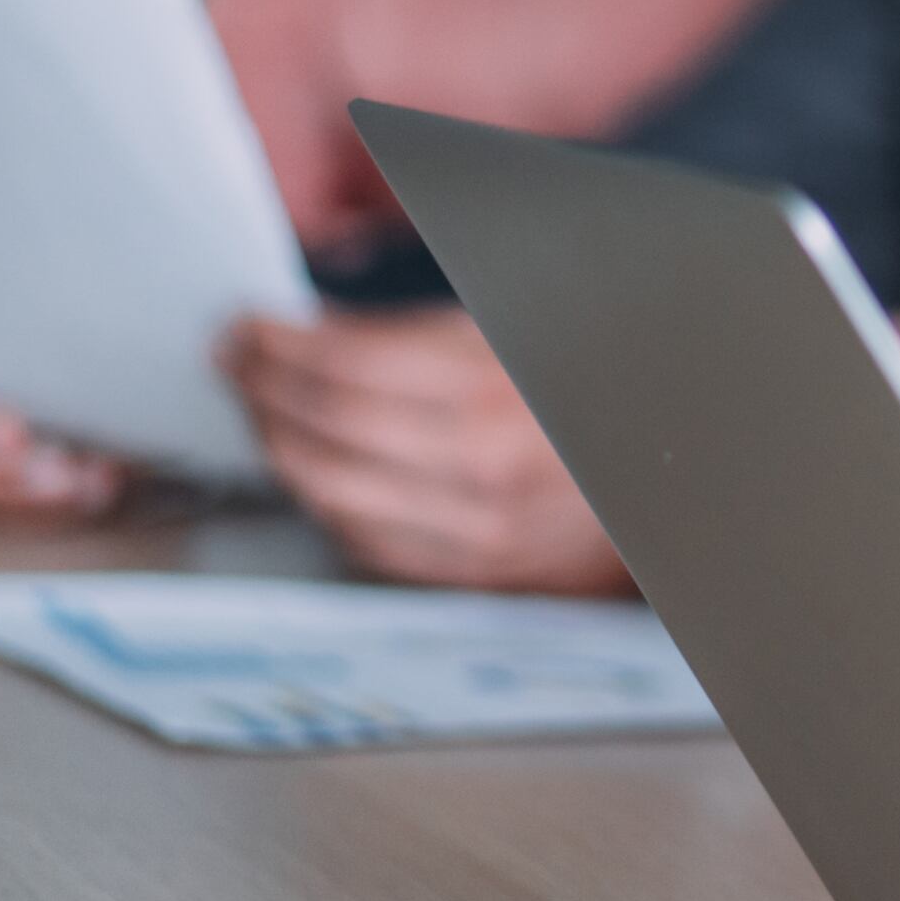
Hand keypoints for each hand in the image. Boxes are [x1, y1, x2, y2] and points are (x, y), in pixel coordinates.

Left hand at [220, 308, 625, 594]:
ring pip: (332, 492)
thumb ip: (409, 337)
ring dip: (279, 445)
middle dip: (263, 387)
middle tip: (236, 362)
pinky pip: (365, 543)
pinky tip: (308, 469)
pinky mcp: (473, 572)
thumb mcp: (508, 338)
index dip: (279, 342)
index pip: (346, 364)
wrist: (663, 479)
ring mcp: (476, 530)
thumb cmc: (581, 399)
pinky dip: (321, 503)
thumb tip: (310, 333)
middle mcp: (481, 467)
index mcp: (493, 392)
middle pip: (327, 426)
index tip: (246, 327)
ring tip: (260, 411)